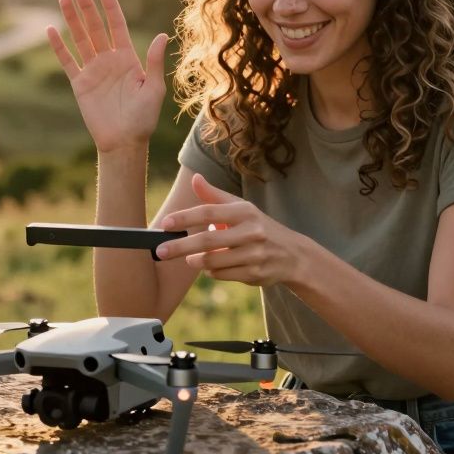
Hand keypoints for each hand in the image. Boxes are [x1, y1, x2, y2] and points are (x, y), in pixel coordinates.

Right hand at [47, 0, 168, 153]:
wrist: (124, 141)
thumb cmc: (143, 118)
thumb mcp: (153, 89)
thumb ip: (154, 62)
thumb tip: (162, 36)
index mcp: (128, 58)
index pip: (117, 26)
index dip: (110, 7)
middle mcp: (109, 60)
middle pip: (95, 27)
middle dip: (86, 7)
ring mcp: (93, 71)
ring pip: (80, 39)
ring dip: (71, 20)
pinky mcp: (80, 84)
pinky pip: (67, 62)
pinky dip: (59, 47)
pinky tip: (51, 31)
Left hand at [155, 173, 309, 286]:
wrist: (292, 254)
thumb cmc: (257, 226)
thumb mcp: (240, 208)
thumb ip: (214, 196)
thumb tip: (195, 178)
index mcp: (244, 212)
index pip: (209, 212)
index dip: (185, 218)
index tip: (165, 223)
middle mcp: (251, 231)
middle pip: (208, 241)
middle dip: (180, 246)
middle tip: (161, 251)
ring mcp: (254, 254)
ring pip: (213, 261)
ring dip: (196, 261)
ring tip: (191, 258)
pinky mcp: (254, 273)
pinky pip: (222, 274)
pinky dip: (212, 271)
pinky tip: (213, 266)